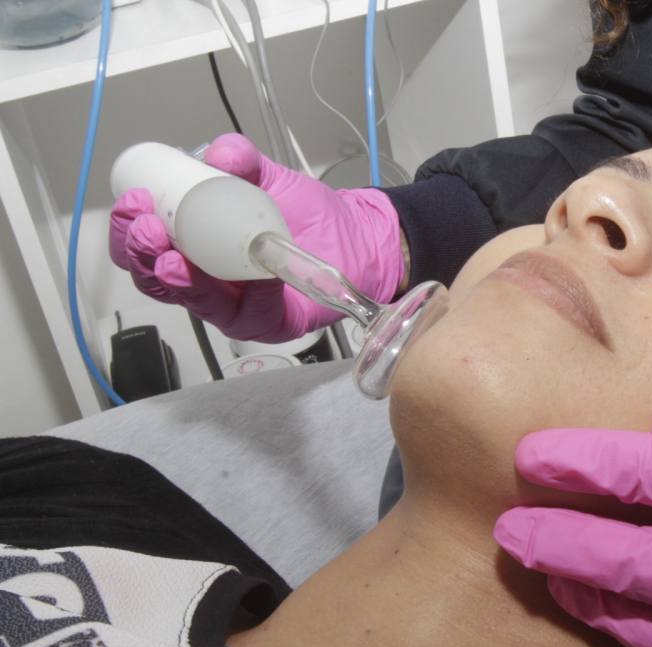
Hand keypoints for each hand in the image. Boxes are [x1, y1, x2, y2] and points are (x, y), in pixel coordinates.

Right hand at [109, 133, 404, 342]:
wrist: (358, 235)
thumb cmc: (306, 214)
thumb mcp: (268, 177)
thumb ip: (242, 160)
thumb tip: (218, 153)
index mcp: (194, 248)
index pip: (144, 250)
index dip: (129, 231)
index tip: (134, 202)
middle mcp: (207, 282)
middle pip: (156, 282)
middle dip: (143, 257)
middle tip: (148, 230)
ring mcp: (236, 307)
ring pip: (197, 304)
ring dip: (182, 282)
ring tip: (175, 259)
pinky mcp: (271, 323)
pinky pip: (252, 315)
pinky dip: (251, 294)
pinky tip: (254, 274)